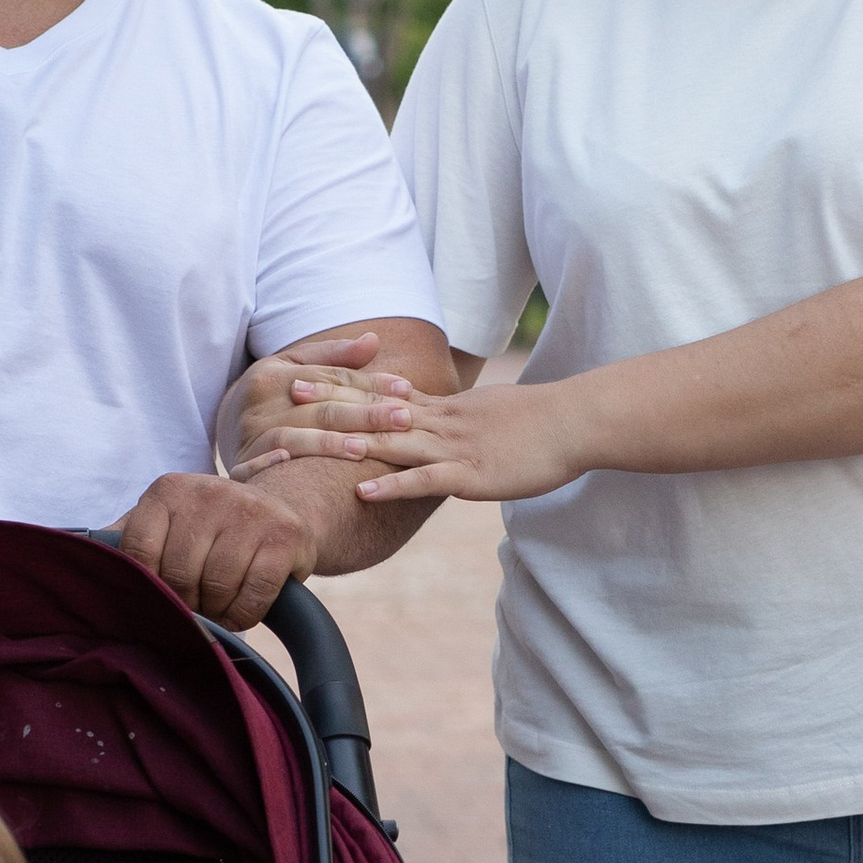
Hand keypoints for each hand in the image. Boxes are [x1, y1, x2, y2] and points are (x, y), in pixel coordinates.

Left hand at [114, 470, 321, 628]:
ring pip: (216, 586)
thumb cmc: (211, 526)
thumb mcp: (168, 519)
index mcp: (169, 490)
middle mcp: (208, 493)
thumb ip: (129, 537)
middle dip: (184, 602)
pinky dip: (244, 614)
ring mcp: (249, 512)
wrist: (281, 509)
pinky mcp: (284, 536)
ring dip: (215, 610)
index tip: (158, 596)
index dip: (148, 585)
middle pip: (178, 573)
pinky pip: (254, 595)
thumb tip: (82, 559)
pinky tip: (240, 610)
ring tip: (216, 606)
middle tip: (192, 606)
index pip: (139, 551)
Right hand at [219, 332, 398, 475]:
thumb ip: (334, 356)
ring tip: (363, 449)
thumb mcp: (295, 366)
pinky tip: (291, 464)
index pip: (330, 378)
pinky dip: (270, 464)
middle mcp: (259, 404)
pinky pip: (253, 467)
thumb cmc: (274, 395)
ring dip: (326, 444)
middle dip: (364, 414)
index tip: (407, 390)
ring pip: (291, 438)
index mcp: (274, 374)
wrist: (223, 426)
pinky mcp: (240, 465)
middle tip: (403, 418)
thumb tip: (375, 340)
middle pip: (319, 408)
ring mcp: (248, 436)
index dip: (370, 383)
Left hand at [286, 382, 587, 510]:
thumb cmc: (537, 422)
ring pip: (392, 441)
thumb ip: (454, 417)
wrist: (575, 424)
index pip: (383, 391)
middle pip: (376, 408)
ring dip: (349, 439)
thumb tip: (429, 416)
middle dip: (330, 400)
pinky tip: (362, 491)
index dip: (342, 380)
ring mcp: (453, 447)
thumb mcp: (486, 411)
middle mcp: (440, 422)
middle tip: (287, 390)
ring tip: (308, 439)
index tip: (305, 370)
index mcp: (443, 408)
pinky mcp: (470, 475)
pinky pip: (424, 480)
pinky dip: (391, 485)